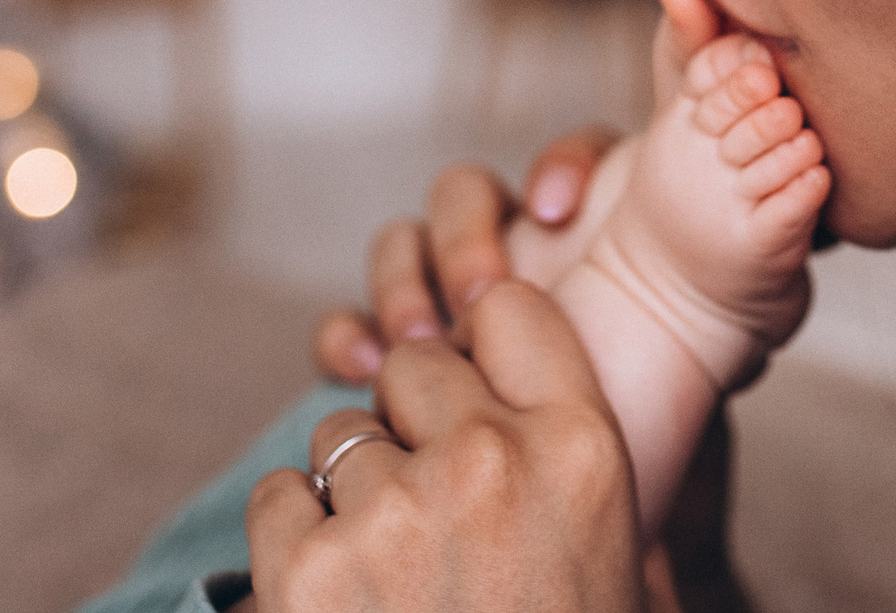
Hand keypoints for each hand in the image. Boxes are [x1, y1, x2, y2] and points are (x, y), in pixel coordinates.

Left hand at [249, 281, 645, 612]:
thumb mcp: (616, 565)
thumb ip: (571, 470)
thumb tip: (518, 398)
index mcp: (583, 453)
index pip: (512, 312)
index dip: (482, 346)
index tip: (473, 392)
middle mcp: (493, 461)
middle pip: (417, 367)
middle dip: (409, 423)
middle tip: (425, 508)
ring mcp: (395, 509)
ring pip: (340, 438)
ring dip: (352, 494)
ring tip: (391, 582)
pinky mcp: (308, 565)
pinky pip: (279, 497)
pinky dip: (293, 544)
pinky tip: (340, 604)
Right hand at [309, 0, 731, 381]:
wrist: (652, 439)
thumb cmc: (692, 329)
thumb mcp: (729, 229)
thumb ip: (708, 112)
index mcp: (597, 201)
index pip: (563, 150)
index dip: (557, 167)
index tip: (564, 211)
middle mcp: (522, 232)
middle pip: (462, 190)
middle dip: (465, 237)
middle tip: (487, 293)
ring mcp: (461, 288)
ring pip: (398, 247)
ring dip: (400, 285)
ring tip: (422, 343)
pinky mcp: (417, 348)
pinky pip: (350, 325)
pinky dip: (346, 339)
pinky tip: (366, 371)